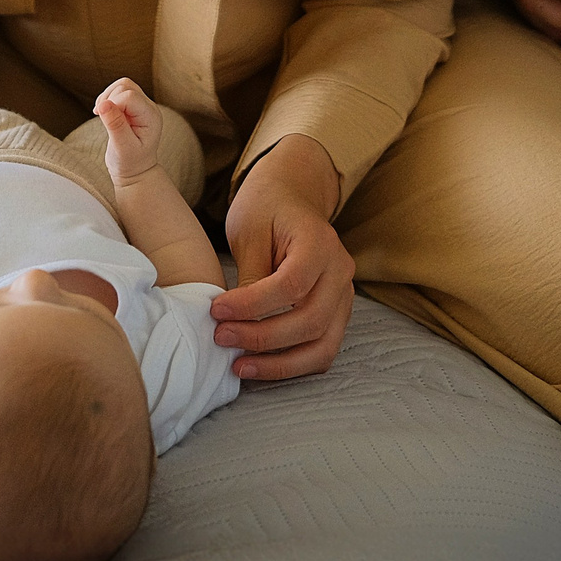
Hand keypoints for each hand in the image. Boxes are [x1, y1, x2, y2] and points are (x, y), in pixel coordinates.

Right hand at [93, 77, 162, 185]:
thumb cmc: (130, 163)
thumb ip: (115, 125)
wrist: (135, 172)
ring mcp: (141, 106)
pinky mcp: (131, 107)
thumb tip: (104, 104)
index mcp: (151, 117)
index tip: (102, 119)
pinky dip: (107, 99)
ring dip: (107, 97)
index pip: (129, 97)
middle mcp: (148, 108)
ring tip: (102, 115)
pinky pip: (117, 92)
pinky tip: (104, 114)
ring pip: (121, 85)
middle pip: (125, 86)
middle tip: (102, 119)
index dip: (112, 104)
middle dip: (109, 99)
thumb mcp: (122, 148)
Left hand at [214, 133, 352, 381]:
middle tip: (221, 337)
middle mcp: (340, 271)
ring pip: (323, 346)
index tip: (216, 310)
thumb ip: (250, 275)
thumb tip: (235, 321)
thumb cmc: (266, 207)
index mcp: (320, 243)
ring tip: (239, 366)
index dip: (253, 306)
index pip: (292, 286)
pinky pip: (323, 350)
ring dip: (280, 364)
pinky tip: (261, 366)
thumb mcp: (249, 230)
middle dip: (262, 338)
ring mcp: (344, 294)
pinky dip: (294, 365)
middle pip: (311, 321)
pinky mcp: (337, 312)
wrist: (292, 195)